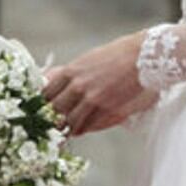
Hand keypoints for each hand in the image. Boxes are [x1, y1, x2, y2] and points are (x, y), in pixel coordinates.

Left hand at [41, 31, 157, 136]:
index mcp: (71, 71)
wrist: (143, 56)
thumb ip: (71, 72)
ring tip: (65, 131)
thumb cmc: (117, 54)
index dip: (43, 104)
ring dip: (66, 128)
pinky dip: (82, 129)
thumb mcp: (88, 58)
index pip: (46, 93)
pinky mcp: (106, 109)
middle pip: (54, 110)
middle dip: (51, 119)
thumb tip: (52, 80)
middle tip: (50, 125)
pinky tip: (81, 128)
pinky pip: (87, 126)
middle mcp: (78, 86)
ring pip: (69, 122)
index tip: (43, 110)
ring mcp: (92, 99)